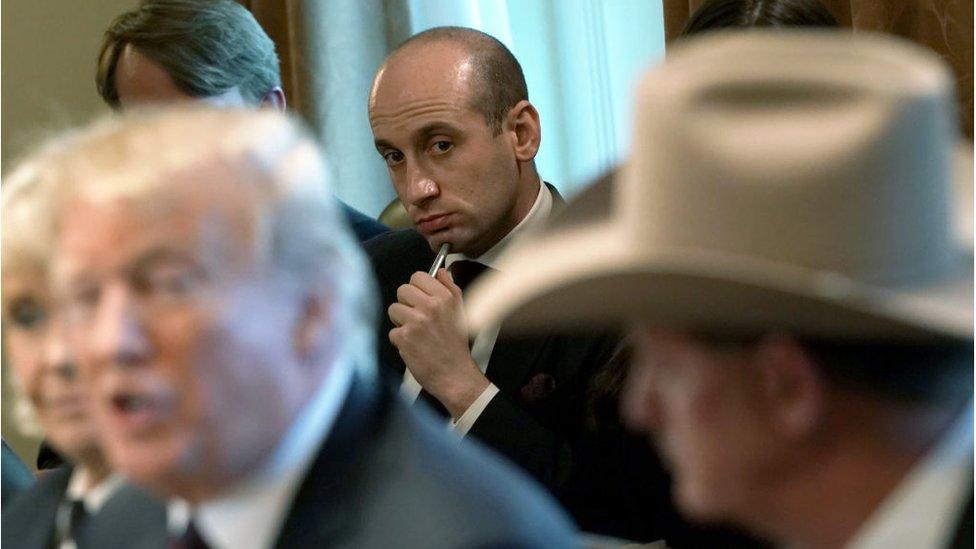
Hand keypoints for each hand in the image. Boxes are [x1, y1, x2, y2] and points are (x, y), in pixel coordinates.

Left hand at [388, 268, 489, 417]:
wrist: (454, 373)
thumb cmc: (456, 345)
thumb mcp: (460, 311)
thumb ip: (450, 288)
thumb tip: (440, 271)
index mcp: (444, 297)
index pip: (418, 276)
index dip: (416, 288)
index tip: (419, 298)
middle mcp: (430, 306)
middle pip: (402, 290)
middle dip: (406, 303)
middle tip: (416, 317)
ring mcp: (415, 322)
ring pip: (393, 309)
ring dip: (400, 321)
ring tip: (414, 332)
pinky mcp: (404, 337)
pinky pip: (392, 331)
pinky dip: (400, 339)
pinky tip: (413, 345)